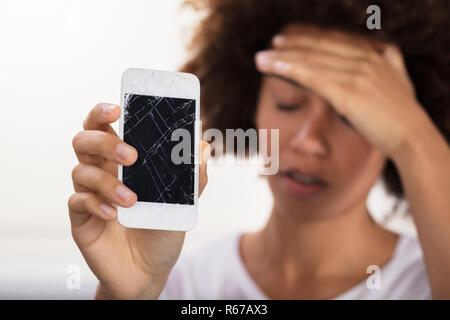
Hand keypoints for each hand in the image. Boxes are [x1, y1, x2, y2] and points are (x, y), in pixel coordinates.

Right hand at [68, 103, 209, 298]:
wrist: (149, 270)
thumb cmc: (163, 229)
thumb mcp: (183, 202)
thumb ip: (193, 175)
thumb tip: (203, 144)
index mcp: (122, 161)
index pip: (104, 127)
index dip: (103, 112)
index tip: (117, 107)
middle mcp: (102, 172)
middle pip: (84, 140)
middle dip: (103, 141)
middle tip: (129, 155)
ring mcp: (89, 194)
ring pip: (79, 170)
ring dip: (106, 181)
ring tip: (131, 200)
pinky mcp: (81, 220)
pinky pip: (77, 202)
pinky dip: (95, 204)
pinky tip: (114, 214)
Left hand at [255, 26, 432, 157]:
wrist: (412, 137)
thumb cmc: (403, 115)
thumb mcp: (399, 80)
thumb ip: (390, 64)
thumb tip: (387, 51)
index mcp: (374, 56)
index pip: (333, 44)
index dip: (308, 42)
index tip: (288, 43)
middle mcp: (364, 60)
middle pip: (318, 49)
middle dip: (291, 47)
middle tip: (270, 47)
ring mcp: (356, 74)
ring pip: (311, 61)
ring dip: (283, 59)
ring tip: (261, 58)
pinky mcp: (348, 92)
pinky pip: (313, 77)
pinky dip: (292, 70)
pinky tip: (275, 68)